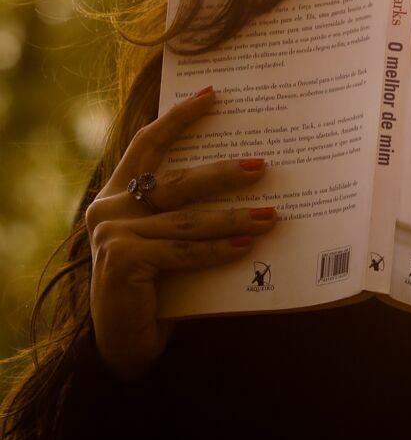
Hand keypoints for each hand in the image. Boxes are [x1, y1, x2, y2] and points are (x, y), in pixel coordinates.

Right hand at [85, 86, 276, 380]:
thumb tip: (247, 181)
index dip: (179, 117)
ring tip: (271, 215)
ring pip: (187, 220)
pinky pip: (182, 252)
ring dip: (234, 217)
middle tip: (263, 165)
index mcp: (118, 194)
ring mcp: (113, 233)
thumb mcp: (166, 240)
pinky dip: (217, 251)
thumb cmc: (154, 288)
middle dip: (223, 172)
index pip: (148, 143)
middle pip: (177, 181)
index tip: (212, 95)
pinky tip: (247, 247)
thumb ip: (184, 213)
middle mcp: (109, 208)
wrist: (124, 345)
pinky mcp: (122, 259)